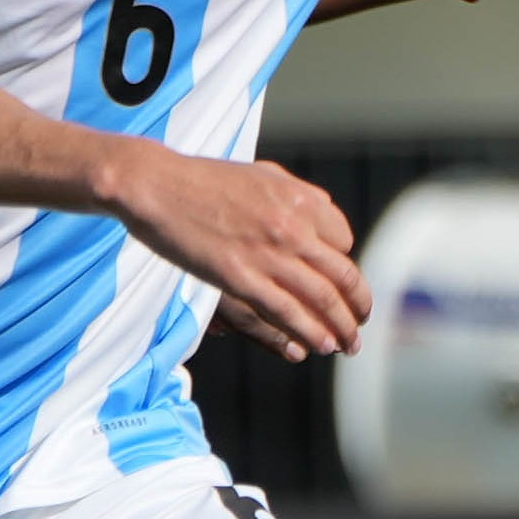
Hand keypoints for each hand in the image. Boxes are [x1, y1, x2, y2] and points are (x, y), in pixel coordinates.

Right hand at [107, 145, 365, 359]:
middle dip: (358, 306)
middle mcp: (293, 228)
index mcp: (300, 199)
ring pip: (322, 300)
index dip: (343, 265)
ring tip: (348, 345)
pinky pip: (287, 313)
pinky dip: (310, 332)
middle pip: (343, 276)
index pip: (343, 241)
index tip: (339, 282)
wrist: (156, 186)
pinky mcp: (241, 280)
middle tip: (361, 324)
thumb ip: (296, 191)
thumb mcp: (260, 173)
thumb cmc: (202, 179)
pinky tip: (319, 345)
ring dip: (341, 328)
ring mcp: (268, 256)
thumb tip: (324, 208)